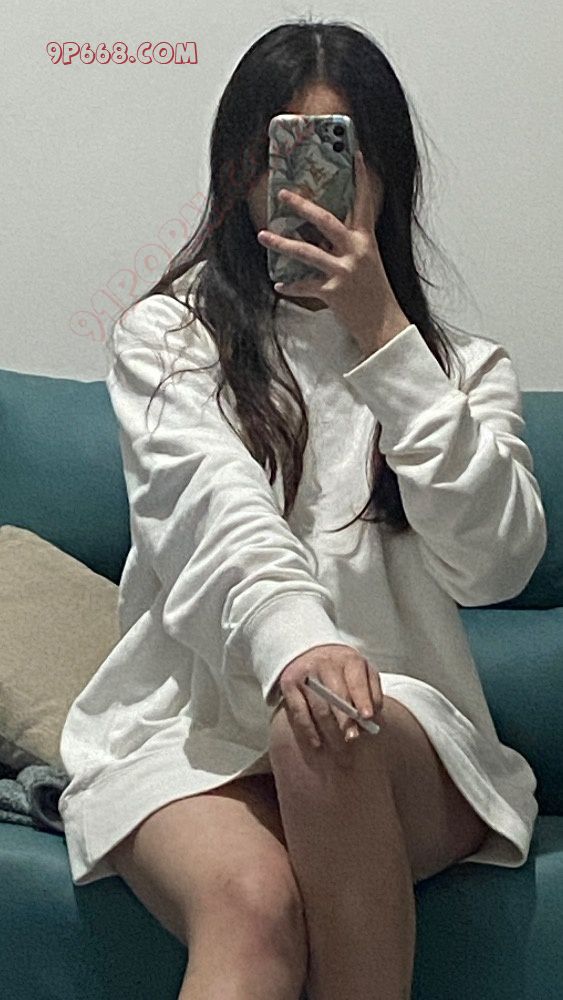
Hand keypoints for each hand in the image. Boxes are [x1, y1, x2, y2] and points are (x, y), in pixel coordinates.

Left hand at [256, 150, 409, 354]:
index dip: (361, 178)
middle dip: (301, 205)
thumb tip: (320, 233)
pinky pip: (305, 285)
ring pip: (306, 252)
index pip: (364, 203)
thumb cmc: (374, 292)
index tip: (356, 154)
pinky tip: (279, 284)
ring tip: (263, 235)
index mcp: (366, 240)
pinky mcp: (333, 291)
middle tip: (282, 194)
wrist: (383, 323)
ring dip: (281, 243)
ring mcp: (344, 271)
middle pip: (325, 221)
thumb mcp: (367, 262)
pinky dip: (291, 286)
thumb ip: (347, 245)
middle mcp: (355, 251)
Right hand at [275, 644, 383, 757]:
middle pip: (337, 696)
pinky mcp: (289, 684)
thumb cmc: (344, 670)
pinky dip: (309, 730)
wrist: (312, 652)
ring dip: (330, 730)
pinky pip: (299, 712)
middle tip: (352, 738)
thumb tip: (371, 718)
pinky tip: (318, 743)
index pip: (356, 680)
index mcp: (348, 659)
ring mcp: (306, 673)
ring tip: (340, 747)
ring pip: (319, 707)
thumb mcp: (363, 672)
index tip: (367, 717)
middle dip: (346, 720)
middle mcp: (325, 663)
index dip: (362, 699)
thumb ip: (371, 693)